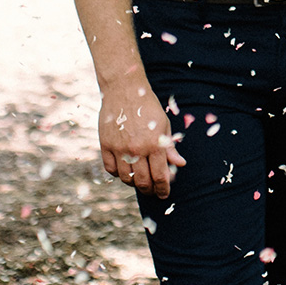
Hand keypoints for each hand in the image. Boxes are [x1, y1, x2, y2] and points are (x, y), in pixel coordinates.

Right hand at [98, 74, 186, 195]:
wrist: (124, 90)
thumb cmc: (148, 108)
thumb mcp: (164, 125)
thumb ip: (170, 148)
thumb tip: (180, 165)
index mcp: (154, 144)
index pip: (160, 176)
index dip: (163, 189)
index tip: (163, 194)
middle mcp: (136, 149)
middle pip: (142, 182)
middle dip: (149, 190)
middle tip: (152, 191)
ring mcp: (119, 148)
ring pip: (125, 178)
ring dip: (133, 184)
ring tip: (139, 181)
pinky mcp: (105, 145)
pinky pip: (110, 169)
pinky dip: (117, 174)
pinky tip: (124, 171)